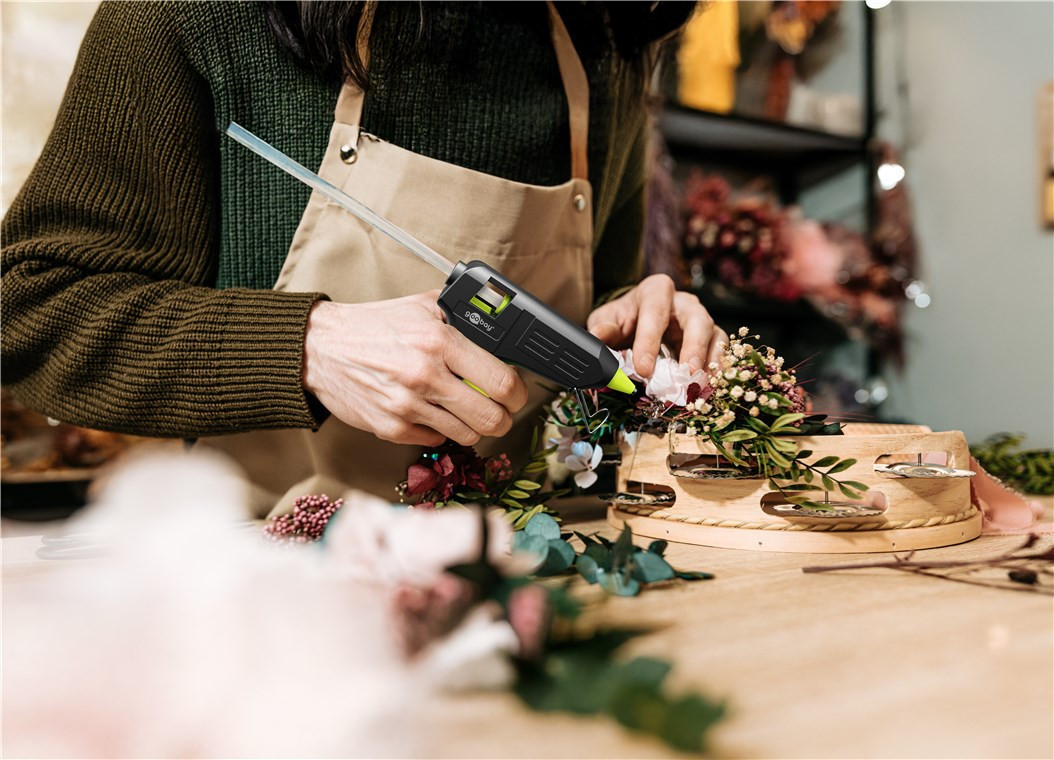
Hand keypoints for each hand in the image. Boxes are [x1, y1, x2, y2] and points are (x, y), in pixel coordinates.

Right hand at [302, 291, 528, 446]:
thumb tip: (501, 329)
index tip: (516, 394)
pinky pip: (436, 441)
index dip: (518, 393)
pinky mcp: (392, 428)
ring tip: (464, 409)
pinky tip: (431, 412)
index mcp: (439, 341)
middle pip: (491, 417)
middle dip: (503, 417)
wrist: (320, 347)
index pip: (502, 381)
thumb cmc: (374, 326)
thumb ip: (463, 315)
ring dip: (473, 425)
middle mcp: (425, 375)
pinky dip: (440, 430)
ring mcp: (407, 406)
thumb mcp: (424, 305)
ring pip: (467, 434)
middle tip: (499, 410)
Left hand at [587, 274, 726, 377]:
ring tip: (701, 384)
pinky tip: (708, 387)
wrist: (635, 321)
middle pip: (696, 319)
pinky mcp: (709, 340)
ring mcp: (700, 320)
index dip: (650, 341)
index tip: (642, 368)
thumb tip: (595, 340)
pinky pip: (720, 352)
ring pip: (715, 335)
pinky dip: (717, 370)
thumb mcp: (607, 320)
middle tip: (687, 373)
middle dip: (693, 347)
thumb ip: (603, 330)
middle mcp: (683, 303)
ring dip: (710, 361)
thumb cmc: (623, 319)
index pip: (655, 312)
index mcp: (656, 291)